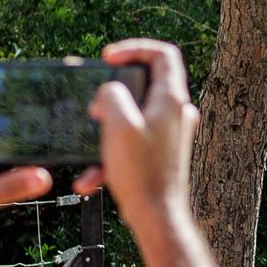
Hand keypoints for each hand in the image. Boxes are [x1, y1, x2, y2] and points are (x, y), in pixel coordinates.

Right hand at [91, 38, 198, 226]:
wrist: (157, 217)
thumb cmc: (142, 173)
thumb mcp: (118, 124)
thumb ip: (111, 95)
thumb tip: (109, 94)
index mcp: (171, 99)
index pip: (163, 54)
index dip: (134, 49)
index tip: (108, 59)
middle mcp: (176, 113)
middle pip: (144, 83)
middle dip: (112, 93)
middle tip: (96, 107)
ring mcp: (170, 133)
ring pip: (133, 116)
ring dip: (107, 129)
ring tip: (92, 146)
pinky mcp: (160, 153)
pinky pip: (131, 143)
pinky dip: (111, 154)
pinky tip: (89, 178)